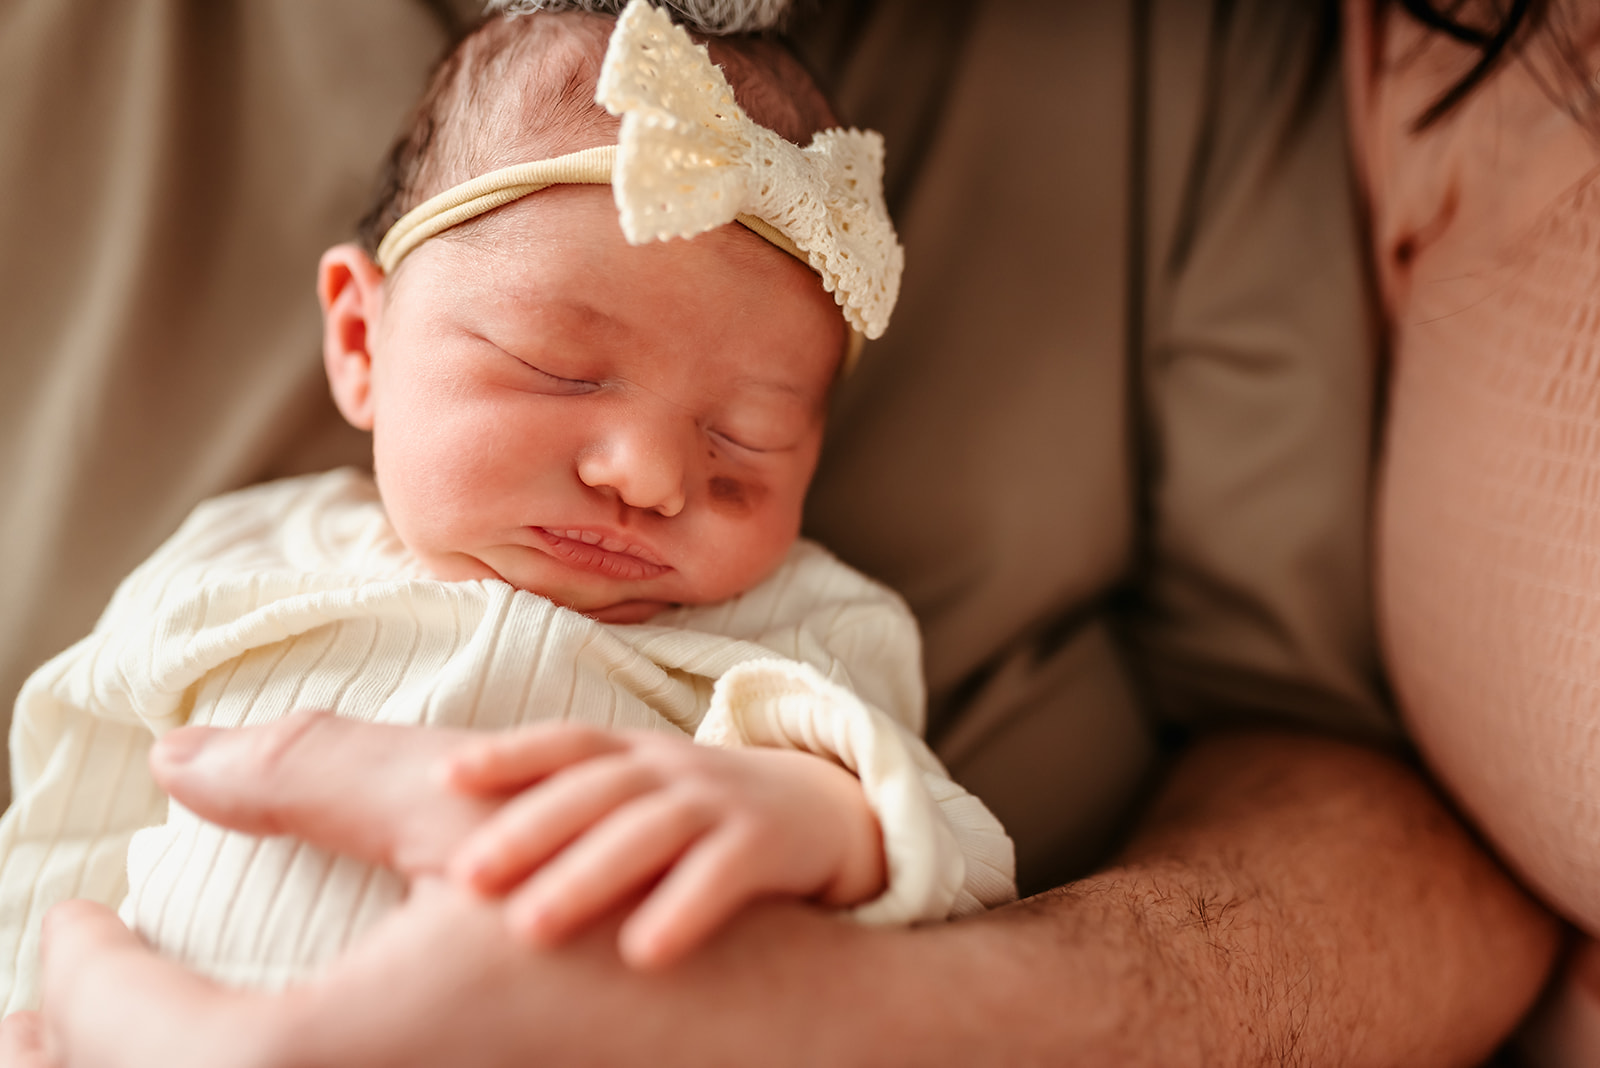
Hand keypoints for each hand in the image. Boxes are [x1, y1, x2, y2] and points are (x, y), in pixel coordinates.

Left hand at [441, 723, 885, 968]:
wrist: (825, 810)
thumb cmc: (705, 817)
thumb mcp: (644, 799)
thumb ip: (578, 814)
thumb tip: (468, 859)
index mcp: (634, 755)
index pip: (566, 741)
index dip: (507, 755)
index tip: (444, 777)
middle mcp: (672, 769)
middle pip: (594, 790)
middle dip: (527, 830)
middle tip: (463, 878)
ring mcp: (721, 802)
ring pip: (648, 830)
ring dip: (586, 876)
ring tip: (528, 928)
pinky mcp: (768, 844)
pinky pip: (722, 875)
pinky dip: (681, 910)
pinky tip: (640, 954)